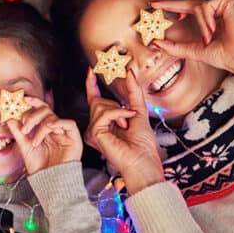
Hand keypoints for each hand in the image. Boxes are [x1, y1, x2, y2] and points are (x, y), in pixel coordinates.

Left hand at [6, 97, 82, 175]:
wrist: (49, 182)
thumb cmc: (40, 167)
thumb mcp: (25, 147)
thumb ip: (18, 132)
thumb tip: (9, 117)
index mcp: (45, 129)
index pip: (40, 110)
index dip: (33, 102)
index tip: (22, 99)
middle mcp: (55, 129)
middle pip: (46, 110)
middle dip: (33, 115)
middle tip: (24, 126)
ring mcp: (64, 133)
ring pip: (53, 116)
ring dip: (41, 125)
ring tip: (34, 140)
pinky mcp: (74, 138)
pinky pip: (69, 123)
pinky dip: (57, 123)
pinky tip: (49, 130)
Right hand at [85, 69, 163, 194]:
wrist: (143, 161)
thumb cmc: (143, 144)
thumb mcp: (138, 111)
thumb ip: (133, 91)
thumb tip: (130, 72)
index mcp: (106, 121)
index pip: (95, 99)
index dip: (91, 85)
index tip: (90, 71)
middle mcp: (97, 126)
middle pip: (98, 101)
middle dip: (116, 106)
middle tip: (128, 120)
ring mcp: (94, 130)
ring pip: (100, 105)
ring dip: (119, 112)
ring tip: (126, 125)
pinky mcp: (94, 133)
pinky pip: (103, 113)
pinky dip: (118, 115)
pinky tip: (124, 124)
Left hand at [150, 0, 233, 75]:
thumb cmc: (223, 55)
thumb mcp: (192, 50)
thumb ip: (174, 46)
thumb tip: (156, 43)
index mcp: (209, 18)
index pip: (187, 8)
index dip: (171, 6)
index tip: (155, 5)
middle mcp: (215, 9)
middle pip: (189, 0)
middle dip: (170, 3)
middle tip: (154, 4)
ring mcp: (222, 4)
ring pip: (197, 5)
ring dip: (200, 24)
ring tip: (209, 37)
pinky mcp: (228, 1)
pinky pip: (206, 6)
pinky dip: (206, 19)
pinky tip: (215, 29)